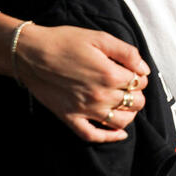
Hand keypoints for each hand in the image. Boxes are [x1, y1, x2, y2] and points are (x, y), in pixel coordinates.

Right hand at [16, 24, 149, 142]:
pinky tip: (119, 133)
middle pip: (135, 103)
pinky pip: (93, 135)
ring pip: (121, 121)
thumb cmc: (65, 42)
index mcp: (110, 74)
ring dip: (129, 113)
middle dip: (137, 94)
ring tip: (125, 104)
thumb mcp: (100, 38)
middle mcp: (101, 96)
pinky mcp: (70, 118)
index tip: (133, 71)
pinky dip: (109, 137)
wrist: (31, 53)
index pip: (140, 83)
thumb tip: (144, 69)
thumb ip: (127, 53)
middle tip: (128, 86)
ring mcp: (85, 110)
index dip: (140, 76)